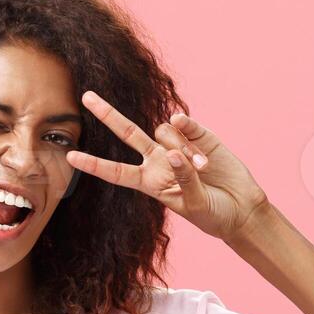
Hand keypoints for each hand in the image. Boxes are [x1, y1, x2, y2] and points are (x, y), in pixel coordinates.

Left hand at [66, 90, 270, 240]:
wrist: (243, 210)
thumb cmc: (214, 215)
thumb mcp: (194, 205)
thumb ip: (183, 179)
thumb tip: (174, 151)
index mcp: (150, 182)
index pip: (116, 172)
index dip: (94, 164)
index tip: (70, 157)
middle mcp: (158, 161)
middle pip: (128, 133)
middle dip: (108, 115)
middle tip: (87, 97)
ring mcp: (178, 146)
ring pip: (164, 132)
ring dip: (181, 149)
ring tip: (203, 170)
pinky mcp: (200, 137)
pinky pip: (185, 125)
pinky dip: (188, 131)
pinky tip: (200, 151)